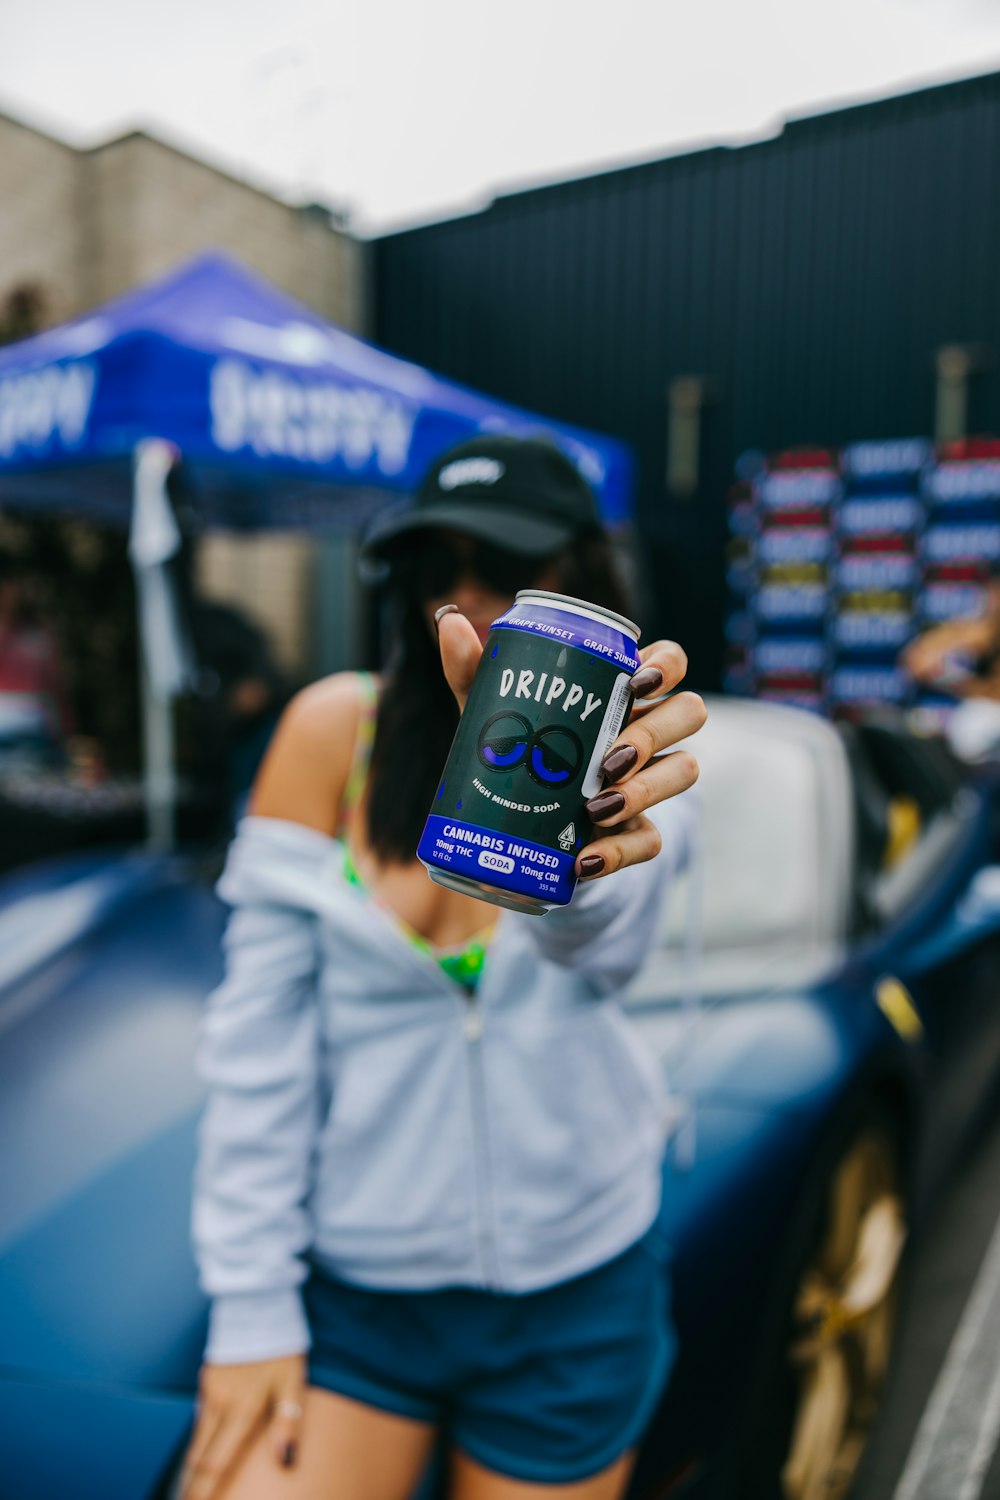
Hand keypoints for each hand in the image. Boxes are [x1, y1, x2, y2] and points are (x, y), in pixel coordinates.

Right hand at [181, 1353, 305, 1499]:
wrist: (257, 1304)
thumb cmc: (280, 1345)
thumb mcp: (293, 1382)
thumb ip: (288, 1423)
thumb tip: (285, 1462)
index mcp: (241, 1409)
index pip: (214, 1463)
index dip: (203, 1491)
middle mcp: (219, 1403)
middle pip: (197, 1456)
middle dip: (191, 1485)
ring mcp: (209, 1390)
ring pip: (197, 1437)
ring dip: (193, 1463)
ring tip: (193, 1486)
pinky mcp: (207, 1378)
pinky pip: (201, 1416)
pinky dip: (199, 1438)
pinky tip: (203, 1448)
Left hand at [435, 610, 704, 879]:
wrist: (517, 834)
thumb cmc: (518, 751)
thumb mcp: (494, 713)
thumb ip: (474, 670)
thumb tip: (449, 619)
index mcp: (624, 692)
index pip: (671, 662)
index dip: (667, 666)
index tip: (636, 681)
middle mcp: (649, 732)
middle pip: (689, 713)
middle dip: (655, 732)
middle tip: (608, 756)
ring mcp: (651, 783)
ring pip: (685, 771)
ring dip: (646, 789)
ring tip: (597, 807)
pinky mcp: (640, 833)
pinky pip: (652, 841)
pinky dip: (620, 852)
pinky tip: (585, 860)